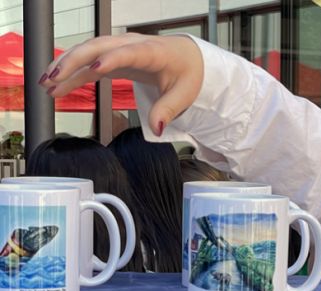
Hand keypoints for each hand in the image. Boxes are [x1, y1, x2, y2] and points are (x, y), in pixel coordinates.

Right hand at [39, 33, 203, 135]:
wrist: (187, 57)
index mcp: (153, 51)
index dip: (112, 59)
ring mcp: (119, 49)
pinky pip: (89, 64)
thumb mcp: (184, 94)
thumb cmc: (187, 72)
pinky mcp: (113, 58)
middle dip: (74, 61)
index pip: (129, 52)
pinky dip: (73, 74)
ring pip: (88, 52)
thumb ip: (168, 110)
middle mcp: (132, 45)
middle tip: (55, 78)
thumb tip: (157, 128)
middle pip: (98, 47)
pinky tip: (57, 85)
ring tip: (46, 83)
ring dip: (65, 66)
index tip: (96, 69)